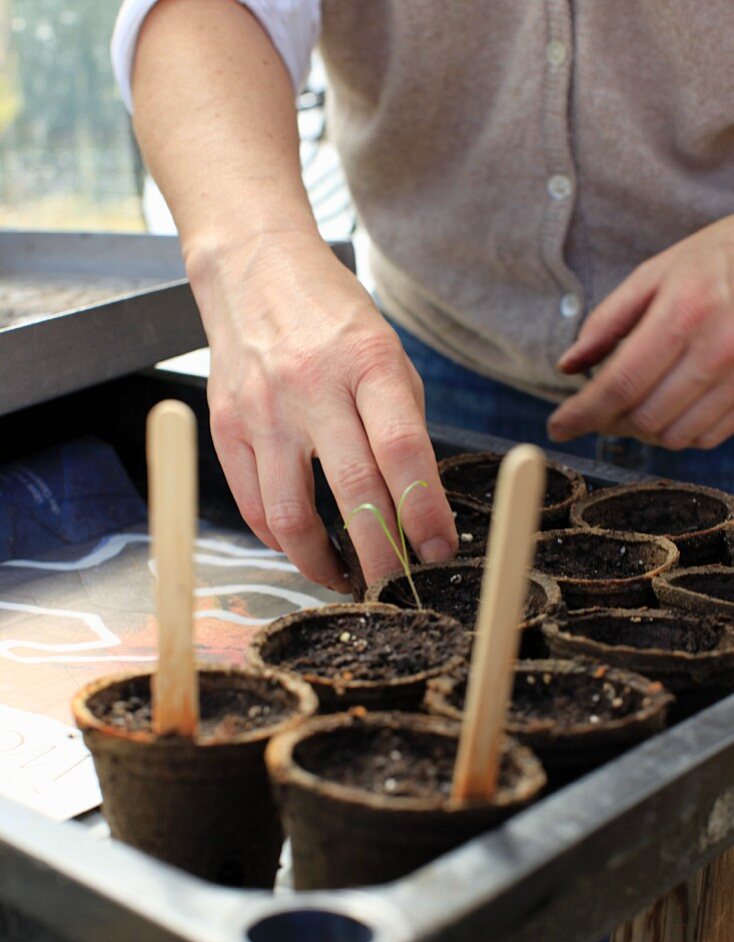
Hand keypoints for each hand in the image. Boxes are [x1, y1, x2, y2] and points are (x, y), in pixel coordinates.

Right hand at [189, 230, 456, 590]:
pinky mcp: (225, 426)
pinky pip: (253, 505)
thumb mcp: (386, 353)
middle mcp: (312, 386)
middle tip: (396, 587)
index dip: (425, 512)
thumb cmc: (333, 319)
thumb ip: (401, 424)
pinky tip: (303, 545)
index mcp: (368, 362)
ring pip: (291, 515)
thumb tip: (415, 507)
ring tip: (346, 578)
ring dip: (323, 563)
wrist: (253, 270)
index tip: (440, 551)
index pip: (403, 451)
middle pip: (353, 491)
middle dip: (382, 555)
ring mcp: (262, 410)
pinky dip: (281, 540)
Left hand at [548, 216, 733, 450]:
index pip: (621, 384)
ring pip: (674, 436)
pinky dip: (678, 433)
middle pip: (645, 417)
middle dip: (609, 422)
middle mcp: (719, 348)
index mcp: (685, 312)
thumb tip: (567, 366)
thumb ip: (606, 322)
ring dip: (643, 431)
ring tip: (633, 405)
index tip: (558, 427)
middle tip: (596, 410)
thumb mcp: (653, 274)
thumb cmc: (713, 261)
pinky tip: (669, 408)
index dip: (583, 413)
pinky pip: (706, 438)